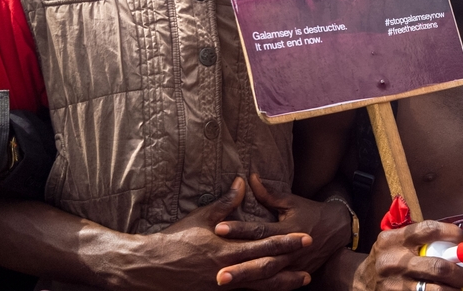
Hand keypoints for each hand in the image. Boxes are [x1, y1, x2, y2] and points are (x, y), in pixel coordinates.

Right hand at [155, 177, 311, 290]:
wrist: (151, 267)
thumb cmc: (176, 239)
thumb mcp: (202, 217)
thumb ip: (226, 203)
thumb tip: (242, 183)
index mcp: (227, 249)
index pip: (264, 244)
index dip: (286, 242)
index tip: (305, 238)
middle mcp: (229, 270)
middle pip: (267, 269)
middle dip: (291, 266)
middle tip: (311, 264)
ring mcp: (223, 287)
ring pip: (259, 288)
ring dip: (281, 284)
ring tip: (302, 281)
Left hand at [215, 174, 350, 281]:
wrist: (338, 230)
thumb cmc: (311, 212)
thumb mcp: (291, 201)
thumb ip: (269, 193)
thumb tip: (250, 178)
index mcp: (287, 230)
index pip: (260, 231)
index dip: (240, 229)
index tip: (218, 228)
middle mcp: (290, 251)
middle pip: (262, 261)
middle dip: (241, 268)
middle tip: (219, 274)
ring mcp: (294, 266)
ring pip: (268, 276)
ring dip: (247, 280)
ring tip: (224, 282)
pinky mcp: (296, 275)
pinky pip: (276, 284)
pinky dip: (260, 287)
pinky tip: (241, 290)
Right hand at [354, 221, 462, 290]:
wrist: (360, 282)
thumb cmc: (386, 259)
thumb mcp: (394, 241)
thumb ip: (418, 238)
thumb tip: (454, 242)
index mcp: (394, 239)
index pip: (429, 230)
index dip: (451, 234)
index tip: (462, 241)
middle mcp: (394, 261)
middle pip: (438, 267)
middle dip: (459, 273)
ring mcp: (395, 284)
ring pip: (436, 290)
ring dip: (453, 290)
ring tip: (458, 288)